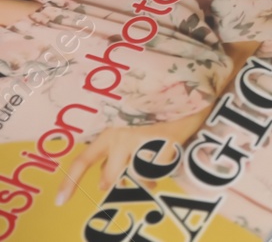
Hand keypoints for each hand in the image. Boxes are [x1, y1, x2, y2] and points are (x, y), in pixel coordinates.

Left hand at [58, 109, 209, 199]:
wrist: (190, 91)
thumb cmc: (158, 109)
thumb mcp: (131, 125)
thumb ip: (115, 149)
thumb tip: (104, 181)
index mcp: (110, 130)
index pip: (84, 160)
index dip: (70, 183)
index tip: (59, 202)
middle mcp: (123, 137)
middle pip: (110, 177)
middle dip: (117, 182)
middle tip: (126, 180)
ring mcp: (144, 142)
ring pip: (133, 178)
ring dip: (142, 181)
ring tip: (150, 178)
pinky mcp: (165, 147)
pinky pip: (157, 172)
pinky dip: (159, 172)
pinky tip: (165, 162)